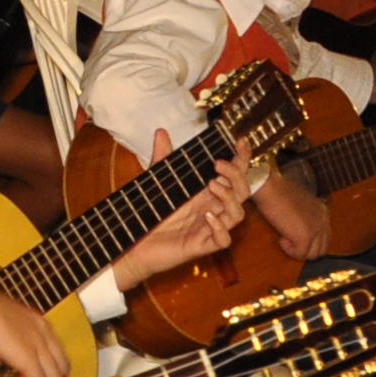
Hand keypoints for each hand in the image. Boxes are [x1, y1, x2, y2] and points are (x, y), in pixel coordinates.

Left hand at [109, 157, 253, 289]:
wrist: (133, 242)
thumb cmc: (151, 213)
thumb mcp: (157, 180)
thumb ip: (162, 157)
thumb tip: (161, 131)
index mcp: (207, 193)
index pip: (234, 176)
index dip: (242, 160)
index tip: (240, 143)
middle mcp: (213, 209)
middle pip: (242, 192)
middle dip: (236, 175)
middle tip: (218, 164)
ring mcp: (209, 228)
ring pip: (237, 214)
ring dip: (230, 198)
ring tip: (212, 185)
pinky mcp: (201, 246)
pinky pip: (223, 240)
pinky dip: (220, 228)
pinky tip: (207, 216)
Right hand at [252, 167, 332, 263]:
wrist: (269, 189)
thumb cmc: (277, 193)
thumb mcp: (298, 205)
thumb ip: (304, 217)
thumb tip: (299, 233)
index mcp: (323, 212)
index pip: (325, 238)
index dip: (310, 243)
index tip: (293, 238)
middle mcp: (324, 221)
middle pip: (321, 249)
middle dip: (305, 250)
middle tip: (289, 243)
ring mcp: (316, 229)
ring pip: (312, 254)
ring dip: (297, 251)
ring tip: (283, 239)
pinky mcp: (305, 236)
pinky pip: (299, 254)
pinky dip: (289, 250)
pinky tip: (281, 239)